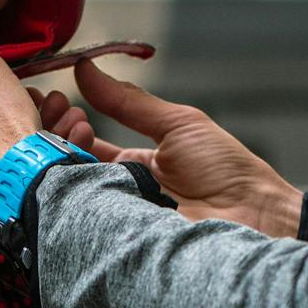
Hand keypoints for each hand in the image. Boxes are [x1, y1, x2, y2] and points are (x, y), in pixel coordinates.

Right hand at [71, 60, 304, 237]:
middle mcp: (118, 189)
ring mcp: (115, 215)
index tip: (53, 97)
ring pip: (68, 190)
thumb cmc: (227, 171)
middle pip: (68, 164)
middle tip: (59, 112)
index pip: (82, 141)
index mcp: (131, 162)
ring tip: (71, 132)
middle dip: (53, 132)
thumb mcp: (178, 124)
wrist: (254, 215)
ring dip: (59, 156)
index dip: (62, 119)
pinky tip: (67, 169)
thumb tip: (87, 68)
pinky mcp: (117, 238)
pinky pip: (83, 219)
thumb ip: (130, 102)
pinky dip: (70, 194)